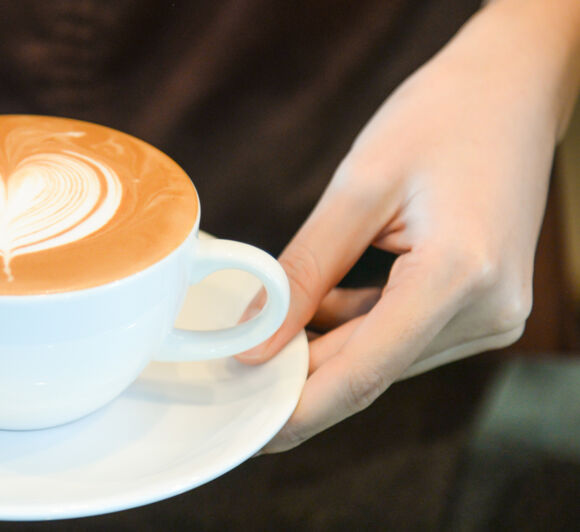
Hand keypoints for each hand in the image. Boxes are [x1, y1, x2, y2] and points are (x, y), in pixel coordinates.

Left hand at [237, 0, 579, 452]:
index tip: (249, 432)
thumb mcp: (357, 188)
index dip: (300, 408)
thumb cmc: (441, 117)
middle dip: (301, 378)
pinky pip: (404, 335)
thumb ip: (304, 270)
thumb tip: (256, 340)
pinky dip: (356, 328)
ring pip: (385, 356)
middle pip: (373, 368)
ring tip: (265, 330)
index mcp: (460, 276)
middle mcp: (488, 310)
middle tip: (234, 380)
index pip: (364, 372)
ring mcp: (494, 314)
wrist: (514, 88)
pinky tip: (315, 308)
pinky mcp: (485, 307)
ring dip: (325, 349)